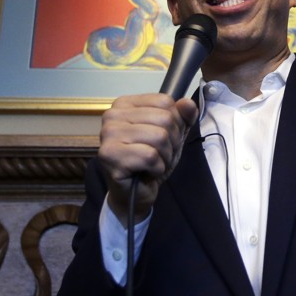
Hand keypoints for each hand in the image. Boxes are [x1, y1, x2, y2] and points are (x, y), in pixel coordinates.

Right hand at [97, 93, 197, 226]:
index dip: (175, 123)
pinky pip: (150, 156)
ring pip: (159, 137)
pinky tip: (146, 171)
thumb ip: (183, 116)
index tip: (163, 138)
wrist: (135, 194)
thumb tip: (187, 103)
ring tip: (153, 163)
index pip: (165, 101)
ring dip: (165, 156)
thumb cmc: (150, 161)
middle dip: (171, 142)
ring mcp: (108, 134)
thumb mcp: (173, 134)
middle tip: (158, 155)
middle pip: (165, 119)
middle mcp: (112, 115)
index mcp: (124, 104)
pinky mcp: (109, 155)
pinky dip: (157, 167)